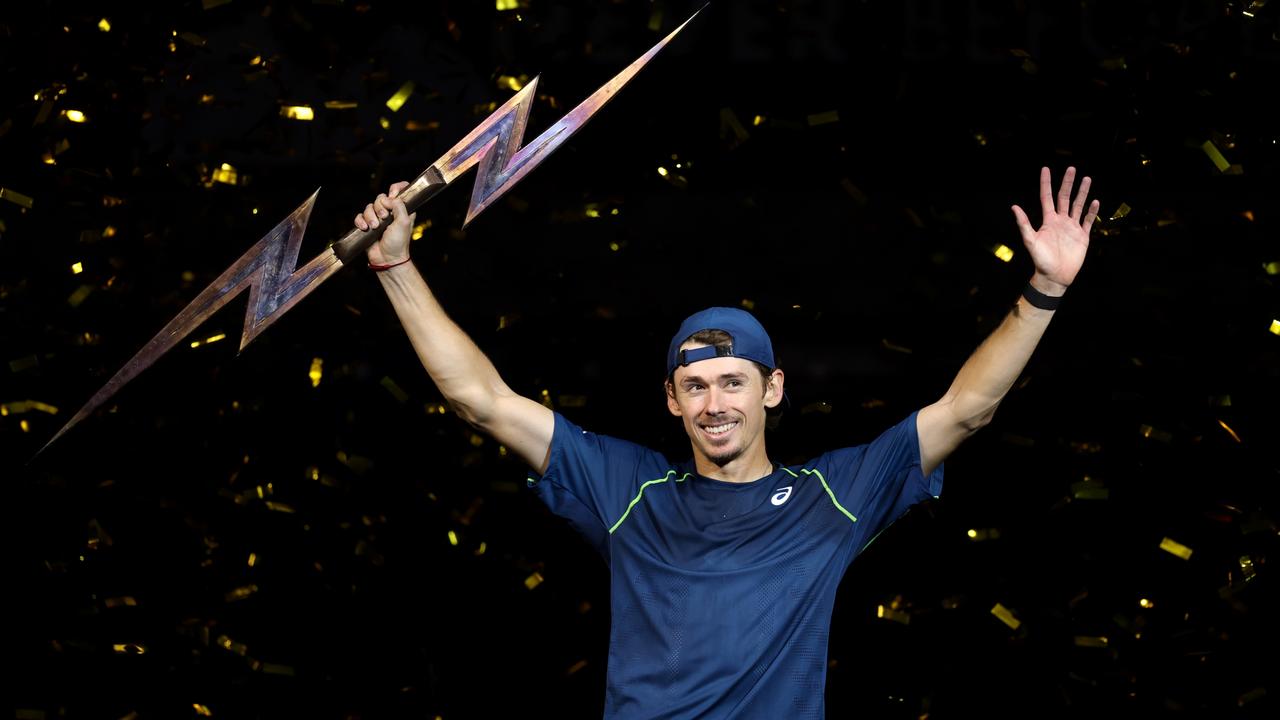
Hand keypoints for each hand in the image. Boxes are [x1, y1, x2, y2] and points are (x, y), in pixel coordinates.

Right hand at [355, 181, 413, 266]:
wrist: (387, 259)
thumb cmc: (398, 243)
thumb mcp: (404, 222)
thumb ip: (399, 206)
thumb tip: (389, 198)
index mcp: (402, 210)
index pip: (400, 191)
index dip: (396, 189)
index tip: (393, 194)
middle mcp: (390, 212)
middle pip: (381, 197)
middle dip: (380, 207)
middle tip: (384, 218)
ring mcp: (378, 218)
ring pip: (369, 207)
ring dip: (370, 216)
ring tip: (375, 227)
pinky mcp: (367, 225)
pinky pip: (360, 216)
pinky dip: (361, 221)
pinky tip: (365, 228)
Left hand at [1011, 167, 1098, 295]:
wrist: (1055, 276)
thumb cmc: (1041, 260)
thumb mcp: (1030, 240)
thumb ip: (1024, 224)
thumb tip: (1014, 207)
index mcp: (1048, 220)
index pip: (1047, 197)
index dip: (1046, 184)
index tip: (1046, 169)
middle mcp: (1060, 221)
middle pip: (1064, 198)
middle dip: (1068, 183)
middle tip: (1071, 168)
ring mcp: (1072, 227)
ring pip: (1078, 206)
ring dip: (1082, 193)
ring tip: (1087, 179)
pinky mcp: (1082, 236)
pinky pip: (1088, 221)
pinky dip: (1092, 212)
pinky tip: (1095, 201)